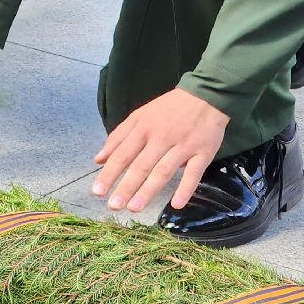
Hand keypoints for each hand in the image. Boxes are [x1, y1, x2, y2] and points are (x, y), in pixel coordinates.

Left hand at [92, 88, 228, 212]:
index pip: (123, 154)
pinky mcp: (203, 152)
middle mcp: (161, 137)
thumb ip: (119, 136)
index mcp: (144, 128)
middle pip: (141, 165)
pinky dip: (185, 189)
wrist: (206, 95)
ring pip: (164, 170)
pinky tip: (176, 204)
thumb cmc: (169, 108)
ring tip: (134, 207)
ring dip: (149, 190)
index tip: (97, 192)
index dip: (110, 173)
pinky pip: (194, 173)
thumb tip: (98, 159)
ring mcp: (183, 146)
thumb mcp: (140, 115)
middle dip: (126, 186)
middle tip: (114, 206)